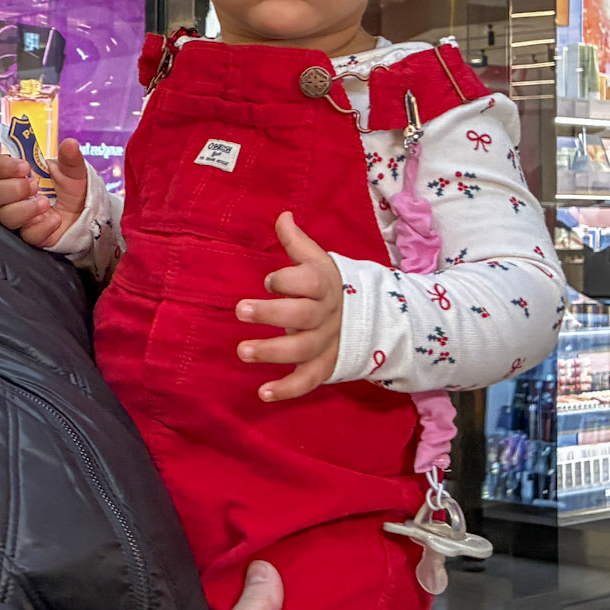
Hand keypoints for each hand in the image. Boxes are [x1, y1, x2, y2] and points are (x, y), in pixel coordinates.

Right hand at [0, 140, 89, 248]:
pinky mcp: (31, 236)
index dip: (5, 167)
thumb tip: (70, 144)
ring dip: (24, 209)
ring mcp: (21, 218)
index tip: (24, 167)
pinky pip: (27, 236)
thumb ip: (70, 158)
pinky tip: (55, 220)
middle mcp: (14, 197)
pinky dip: (41, 228)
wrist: (87, 215)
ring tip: (45, 203)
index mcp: (18, 176)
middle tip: (34, 186)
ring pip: (5, 217)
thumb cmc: (73, 190)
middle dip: (13, 188)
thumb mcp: (74, 171)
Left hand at [235, 213, 344, 401]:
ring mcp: (327, 342)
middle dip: (272, 313)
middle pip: (303, 315)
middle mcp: (327, 315)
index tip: (268, 280)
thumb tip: (283, 216)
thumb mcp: (317, 262)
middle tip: (240, 309)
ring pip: (302, 348)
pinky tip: (263, 393)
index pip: (311, 282)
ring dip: (272, 351)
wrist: (369, 319)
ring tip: (242, 351)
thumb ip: (297, 243)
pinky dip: (287, 389)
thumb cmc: (328, 287)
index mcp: (325, 285)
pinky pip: (308, 380)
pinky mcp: (325, 366)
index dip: (289, 281)